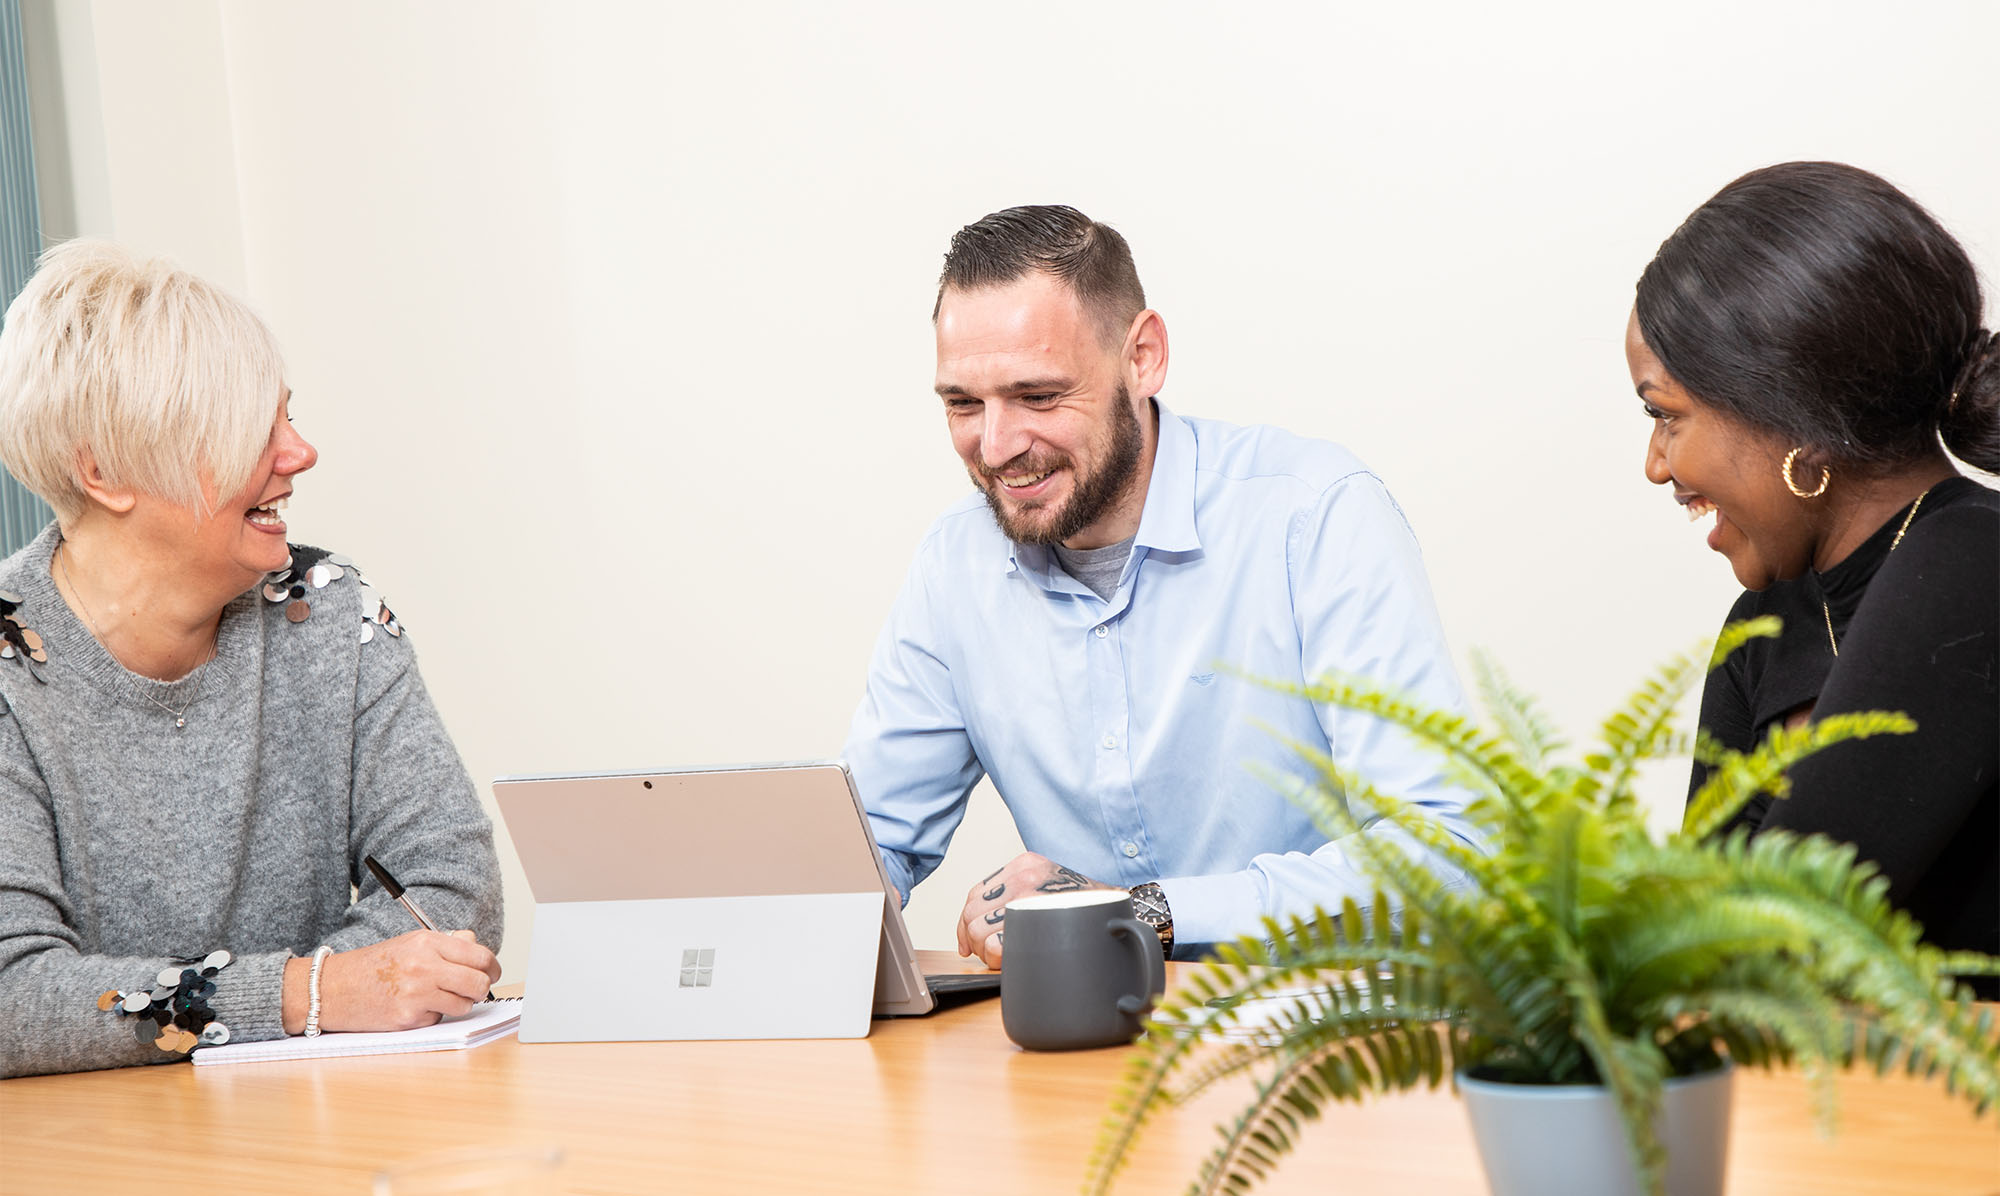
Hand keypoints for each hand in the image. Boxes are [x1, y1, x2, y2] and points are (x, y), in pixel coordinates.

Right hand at [285, 930, 500, 1033]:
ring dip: (458, 1004)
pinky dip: (433, 1016)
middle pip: (479, 982)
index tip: (492, 972)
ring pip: (464, 1005)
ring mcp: (417, 995)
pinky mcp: (408, 1019)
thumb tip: (477, 946)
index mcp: (427, 943)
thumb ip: (447, 943)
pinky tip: (413, 1007)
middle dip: (481, 988)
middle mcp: (424, 967)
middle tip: (474, 989)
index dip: (492, 967)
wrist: (333, 989)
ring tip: (439, 997)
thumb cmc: (372, 966)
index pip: (480, 955)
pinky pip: (439, 1020)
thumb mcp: (410, 942)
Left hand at [956, 852, 1107, 968]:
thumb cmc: (1086, 908)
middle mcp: (1023, 875)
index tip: (967, 941)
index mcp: (1024, 864)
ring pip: (978, 929)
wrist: (1119, 912)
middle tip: (989, 953)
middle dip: (975, 938)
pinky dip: (996, 957)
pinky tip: (1009, 959)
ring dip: (985, 951)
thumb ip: (1018, 895)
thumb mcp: (1049, 886)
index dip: (965, 921)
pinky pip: (995, 942)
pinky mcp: (1034, 919)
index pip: (976, 893)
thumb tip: (980, 924)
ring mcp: (1028, 895)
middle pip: (972, 911)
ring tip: (1003, 957)